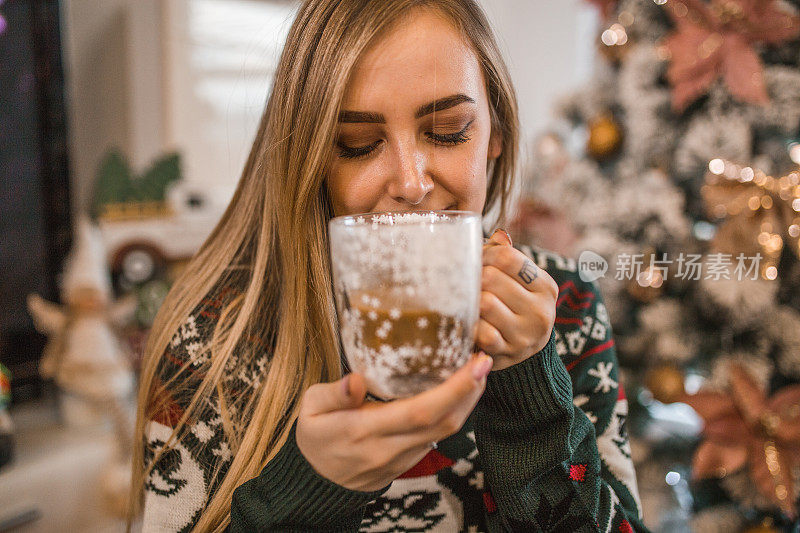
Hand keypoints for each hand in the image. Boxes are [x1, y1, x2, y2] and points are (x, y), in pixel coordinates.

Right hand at [295, 353, 492, 491]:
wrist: (317, 483)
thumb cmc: (314, 438)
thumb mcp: (310, 410)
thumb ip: (333, 394)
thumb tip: (355, 380)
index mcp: (364, 431)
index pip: (419, 412)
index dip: (454, 389)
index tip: (474, 364)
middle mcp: (389, 447)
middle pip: (443, 422)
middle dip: (470, 391)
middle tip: (484, 359)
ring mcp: (402, 458)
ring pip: (446, 431)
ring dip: (467, 401)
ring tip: (477, 371)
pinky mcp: (409, 461)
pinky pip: (438, 436)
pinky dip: (455, 412)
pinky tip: (459, 391)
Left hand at [476, 229, 557, 370]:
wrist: (527, 355)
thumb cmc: (518, 308)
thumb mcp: (522, 283)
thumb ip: (509, 258)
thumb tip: (499, 235)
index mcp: (545, 287)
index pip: (507, 257)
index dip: (484, 254)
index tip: (477, 261)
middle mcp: (540, 312)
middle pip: (491, 278)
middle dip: (473, 276)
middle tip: (466, 281)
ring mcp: (524, 335)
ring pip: (484, 303)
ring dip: (470, 300)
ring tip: (467, 300)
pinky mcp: (505, 353)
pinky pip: (480, 331)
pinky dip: (470, 325)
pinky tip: (469, 322)